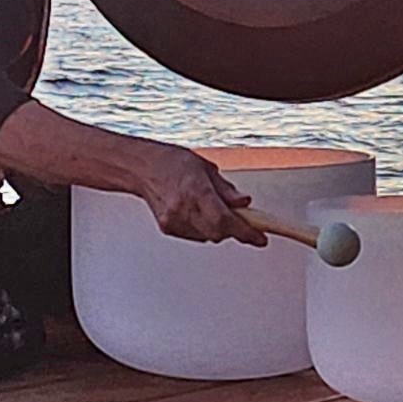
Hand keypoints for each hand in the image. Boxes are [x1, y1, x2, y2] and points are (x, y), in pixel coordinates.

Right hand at [133, 143, 267, 247]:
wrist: (142, 168)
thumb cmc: (172, 162)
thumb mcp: (206, 168)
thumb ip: (227, 190)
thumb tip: (245, 203)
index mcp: (196, 190)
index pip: (226, 220)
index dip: (246, 232)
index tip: (260, 238)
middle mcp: (184, 208)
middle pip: (219, 233)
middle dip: (234, 229)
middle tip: (241, 219)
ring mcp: (174, 220)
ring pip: (208, 237)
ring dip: (219, 229)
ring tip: (213, 208)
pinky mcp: (167, 228)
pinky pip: (195, 236)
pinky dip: (204, 229)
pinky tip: (198, 213)